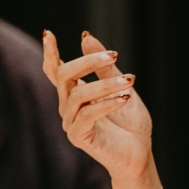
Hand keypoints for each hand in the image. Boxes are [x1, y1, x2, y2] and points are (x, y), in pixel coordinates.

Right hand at [42, 30, 173, 188]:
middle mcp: (68, 107)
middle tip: (113, 55)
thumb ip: (104, 66)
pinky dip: (107, 103)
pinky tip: (124, 98)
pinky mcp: (79, 137)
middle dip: (87, 61)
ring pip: (78, 94)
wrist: (139, 155)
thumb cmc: (130, 124)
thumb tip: (85, 36)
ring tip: (129, 80)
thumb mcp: (120, 86)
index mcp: (76, 94)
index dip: (50, 53)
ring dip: (105, 84)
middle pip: (64, 76)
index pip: (56, 71)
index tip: (48, 33)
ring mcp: (71, 122)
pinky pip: (87, 115)